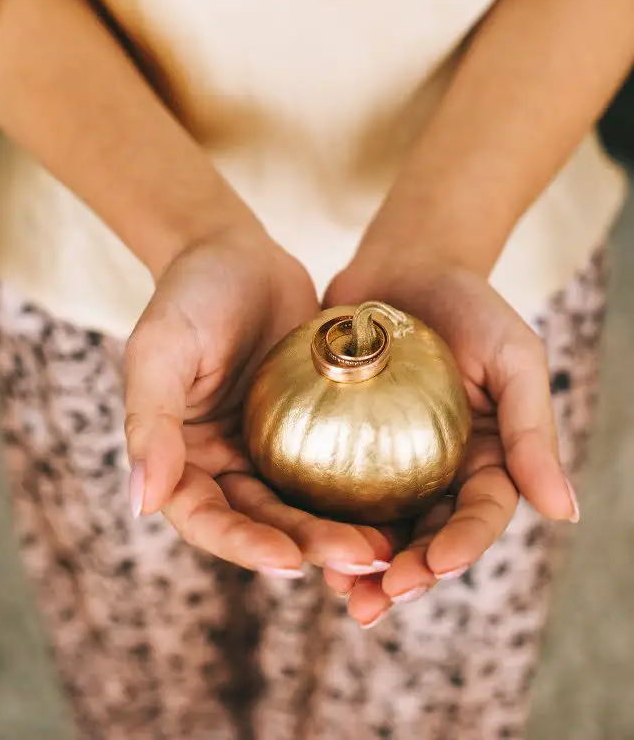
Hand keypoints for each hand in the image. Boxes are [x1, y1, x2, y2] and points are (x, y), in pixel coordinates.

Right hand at [124, 225, 392, 577]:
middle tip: (362, 556)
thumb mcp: (161, 350)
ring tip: (389, 545)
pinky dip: (362, 489)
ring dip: (341, 529)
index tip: (290, 561)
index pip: (206, 518)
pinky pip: (335, 466)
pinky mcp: (310, 428)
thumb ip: (150, 423)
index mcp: (180, 458)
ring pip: (304, 504)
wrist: (236, 251)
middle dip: (310, 546)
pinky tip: (403, 502)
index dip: (244, 546)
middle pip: (264, 521)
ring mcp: (268, 448)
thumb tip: (142, 502)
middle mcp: (224, 463)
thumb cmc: (189, 293)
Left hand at [321, 253, 577, 625]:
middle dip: (403, 576)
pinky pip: (327, 486)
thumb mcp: (514, 358)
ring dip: (357, 566)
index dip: (460, 546)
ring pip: (375, 525)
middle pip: (424, 536)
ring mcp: (387, 461)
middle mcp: (437, 471)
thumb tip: (566, 513)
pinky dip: (316, 517)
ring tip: (337, 594)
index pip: (478, 516)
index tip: (432, 564)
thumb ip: (533, 431)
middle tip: (373, 600)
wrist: (408, 261)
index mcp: (486, 460)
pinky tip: (295, 540)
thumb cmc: (470, 303)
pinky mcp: (339, 443)